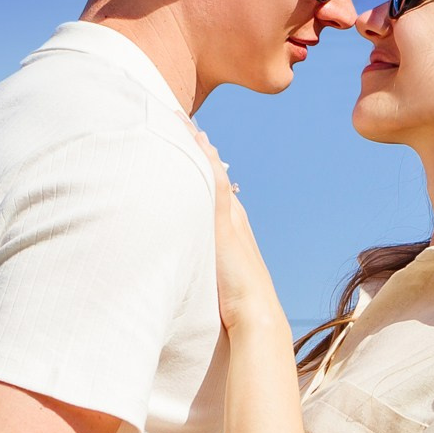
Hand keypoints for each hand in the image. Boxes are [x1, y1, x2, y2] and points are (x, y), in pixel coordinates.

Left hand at [192, 129, 286, 333]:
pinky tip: (197, 140)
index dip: (200, 163)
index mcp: (231, 227)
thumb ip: (203, 265)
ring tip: (180, 119)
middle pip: (212, 172)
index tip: (185, 141)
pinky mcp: (227, 224)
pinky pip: (214, 183)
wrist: (256, 314)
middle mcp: (233, 216)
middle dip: (196, 146)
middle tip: (177, 118)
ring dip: (198, 145)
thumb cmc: (235, 305)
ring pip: (212, 172)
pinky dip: (207, 160)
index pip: (212, 186)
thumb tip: (182, 265)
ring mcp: (231, 218)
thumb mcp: (215, 277)